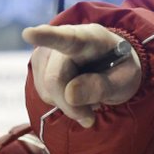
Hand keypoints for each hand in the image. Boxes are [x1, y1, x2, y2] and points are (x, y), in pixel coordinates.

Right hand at [23, 23, 141, 127]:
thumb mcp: (125, 80)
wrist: (113, 64)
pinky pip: (44, 93)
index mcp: (91, 37)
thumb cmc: (120, 68)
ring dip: (67, 104)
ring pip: (46, 88)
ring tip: (88, 98)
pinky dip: (60, 102)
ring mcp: (48, 50)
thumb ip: (102, 86)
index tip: (28, 34)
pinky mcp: (39, 65)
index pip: (68, 38)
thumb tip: (69, 95)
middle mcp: (64, 37)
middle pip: (55, 78)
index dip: (47, 36)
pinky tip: (75, 94)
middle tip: (89, 119)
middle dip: (70, 105)